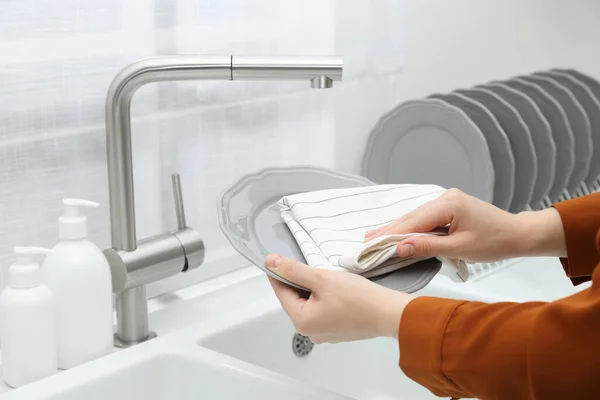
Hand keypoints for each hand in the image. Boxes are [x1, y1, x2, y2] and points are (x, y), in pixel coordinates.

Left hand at [265, 255, 413, 343]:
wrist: (390, 314)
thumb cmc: (358, 298)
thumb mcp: (322, 278)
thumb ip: (294, 270)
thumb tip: (270, 262)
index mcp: (302, 322)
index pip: (281, 292)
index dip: (278, 273)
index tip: (276, 259)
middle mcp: (310, 332)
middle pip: (295, 299)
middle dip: (300, 281)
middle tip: (310, 265)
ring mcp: (325, 334)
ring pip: (310, 304)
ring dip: (314, 288)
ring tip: (327, 277)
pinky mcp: (338, 331)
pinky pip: (323, 310)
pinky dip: (325, 298)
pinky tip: (337, 289)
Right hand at [365, 189, 565, 261]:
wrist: (517, 234)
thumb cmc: (495, 242)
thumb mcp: (460, 248)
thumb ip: (428, 246)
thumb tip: (400, 247)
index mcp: (449, 204)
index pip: (413, 221)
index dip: (391, 234)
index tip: (372, 243)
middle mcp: (445, 197)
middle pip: (411, 217)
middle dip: (389, 229)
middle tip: (366, 240)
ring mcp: (447, 200)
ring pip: (416, 217)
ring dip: (398, 229)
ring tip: (376, 238)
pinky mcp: (449, 207)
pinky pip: (425, 218)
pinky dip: (412, 228)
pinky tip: (399, 234)